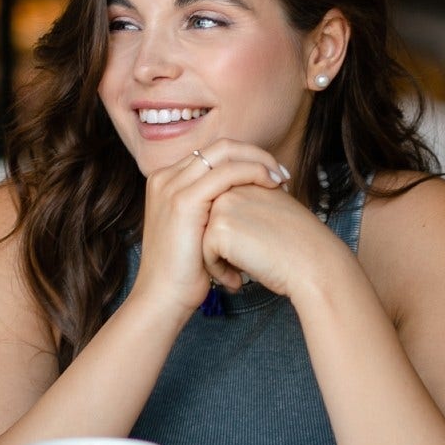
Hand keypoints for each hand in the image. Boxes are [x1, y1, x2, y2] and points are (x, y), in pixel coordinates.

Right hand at [131, 139, 289, 313]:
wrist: (162, 298)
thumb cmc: (184, 272)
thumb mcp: (196, 230)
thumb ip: (211, 208)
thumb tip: (243, 198)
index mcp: (166, 181)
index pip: (213, 154)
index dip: (246, 159)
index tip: (271, 176)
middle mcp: (165, 178)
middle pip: (220, 147)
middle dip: (256, 155)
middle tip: (281, 173)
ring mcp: (171, 187)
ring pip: (225, 153)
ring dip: (259, 161)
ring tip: (281, 180)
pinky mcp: (183, 201)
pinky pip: (227, 173)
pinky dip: (254, 173)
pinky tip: (271, 185)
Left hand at [203, 181, 341, 297]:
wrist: (314, 263)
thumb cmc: (298, 245)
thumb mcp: (273, 212)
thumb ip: (248, 206)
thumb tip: (226, 224)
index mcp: (246, 180)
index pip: (221, 214)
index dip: (234, 238)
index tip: (254, 252)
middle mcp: (232, 187)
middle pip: (207, 224)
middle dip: (221, 248)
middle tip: (248, 264)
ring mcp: (223, 206)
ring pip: (202, 239)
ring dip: (218, 261)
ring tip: (242, 272)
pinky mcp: (218, 228)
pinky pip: (205, 254)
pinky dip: (219, 272)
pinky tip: (239, 279)